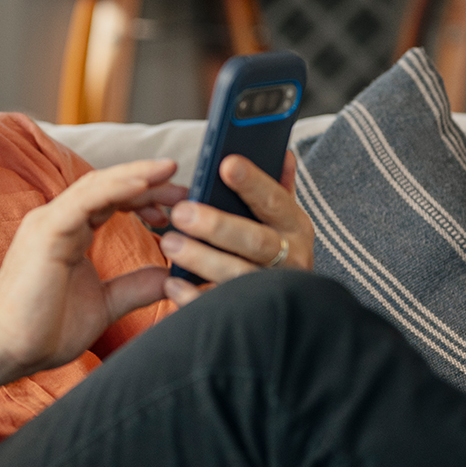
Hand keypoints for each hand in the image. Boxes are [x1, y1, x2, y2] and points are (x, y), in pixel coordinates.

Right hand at [0, 159, 187, 378]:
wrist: (7, 351)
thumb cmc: (45, 330)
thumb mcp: (105, 304)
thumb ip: (135, 287)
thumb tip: (170, 277)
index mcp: (69, 232)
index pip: (111, 201)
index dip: (145, 197)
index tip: (178, 204)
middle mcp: (58, 220)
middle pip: (109, 187)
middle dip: (148, 183)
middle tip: (184, 186)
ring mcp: (50, 222)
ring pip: (98, 185)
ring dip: (136, 176)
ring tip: (169, 171)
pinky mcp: (46, 231)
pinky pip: (85, 200)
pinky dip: (116, 188)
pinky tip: (143, 184)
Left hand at [159, 151, 314, 304]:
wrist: (295, 311)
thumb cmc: (278, 249)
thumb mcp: (284, 217)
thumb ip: (279, 185)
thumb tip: (281, 151)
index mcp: (294, 226)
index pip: (274, 200)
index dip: (252, 182)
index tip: (226, 164)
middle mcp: (290, 257)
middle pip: (255, 240)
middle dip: (217, 225)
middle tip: (181, 212)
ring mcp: (270, 289)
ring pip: (237, 275)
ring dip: (201, 259)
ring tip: (170, 244)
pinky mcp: (250, 316)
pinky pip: (219, 305)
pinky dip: (194, 296)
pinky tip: (171, 283)